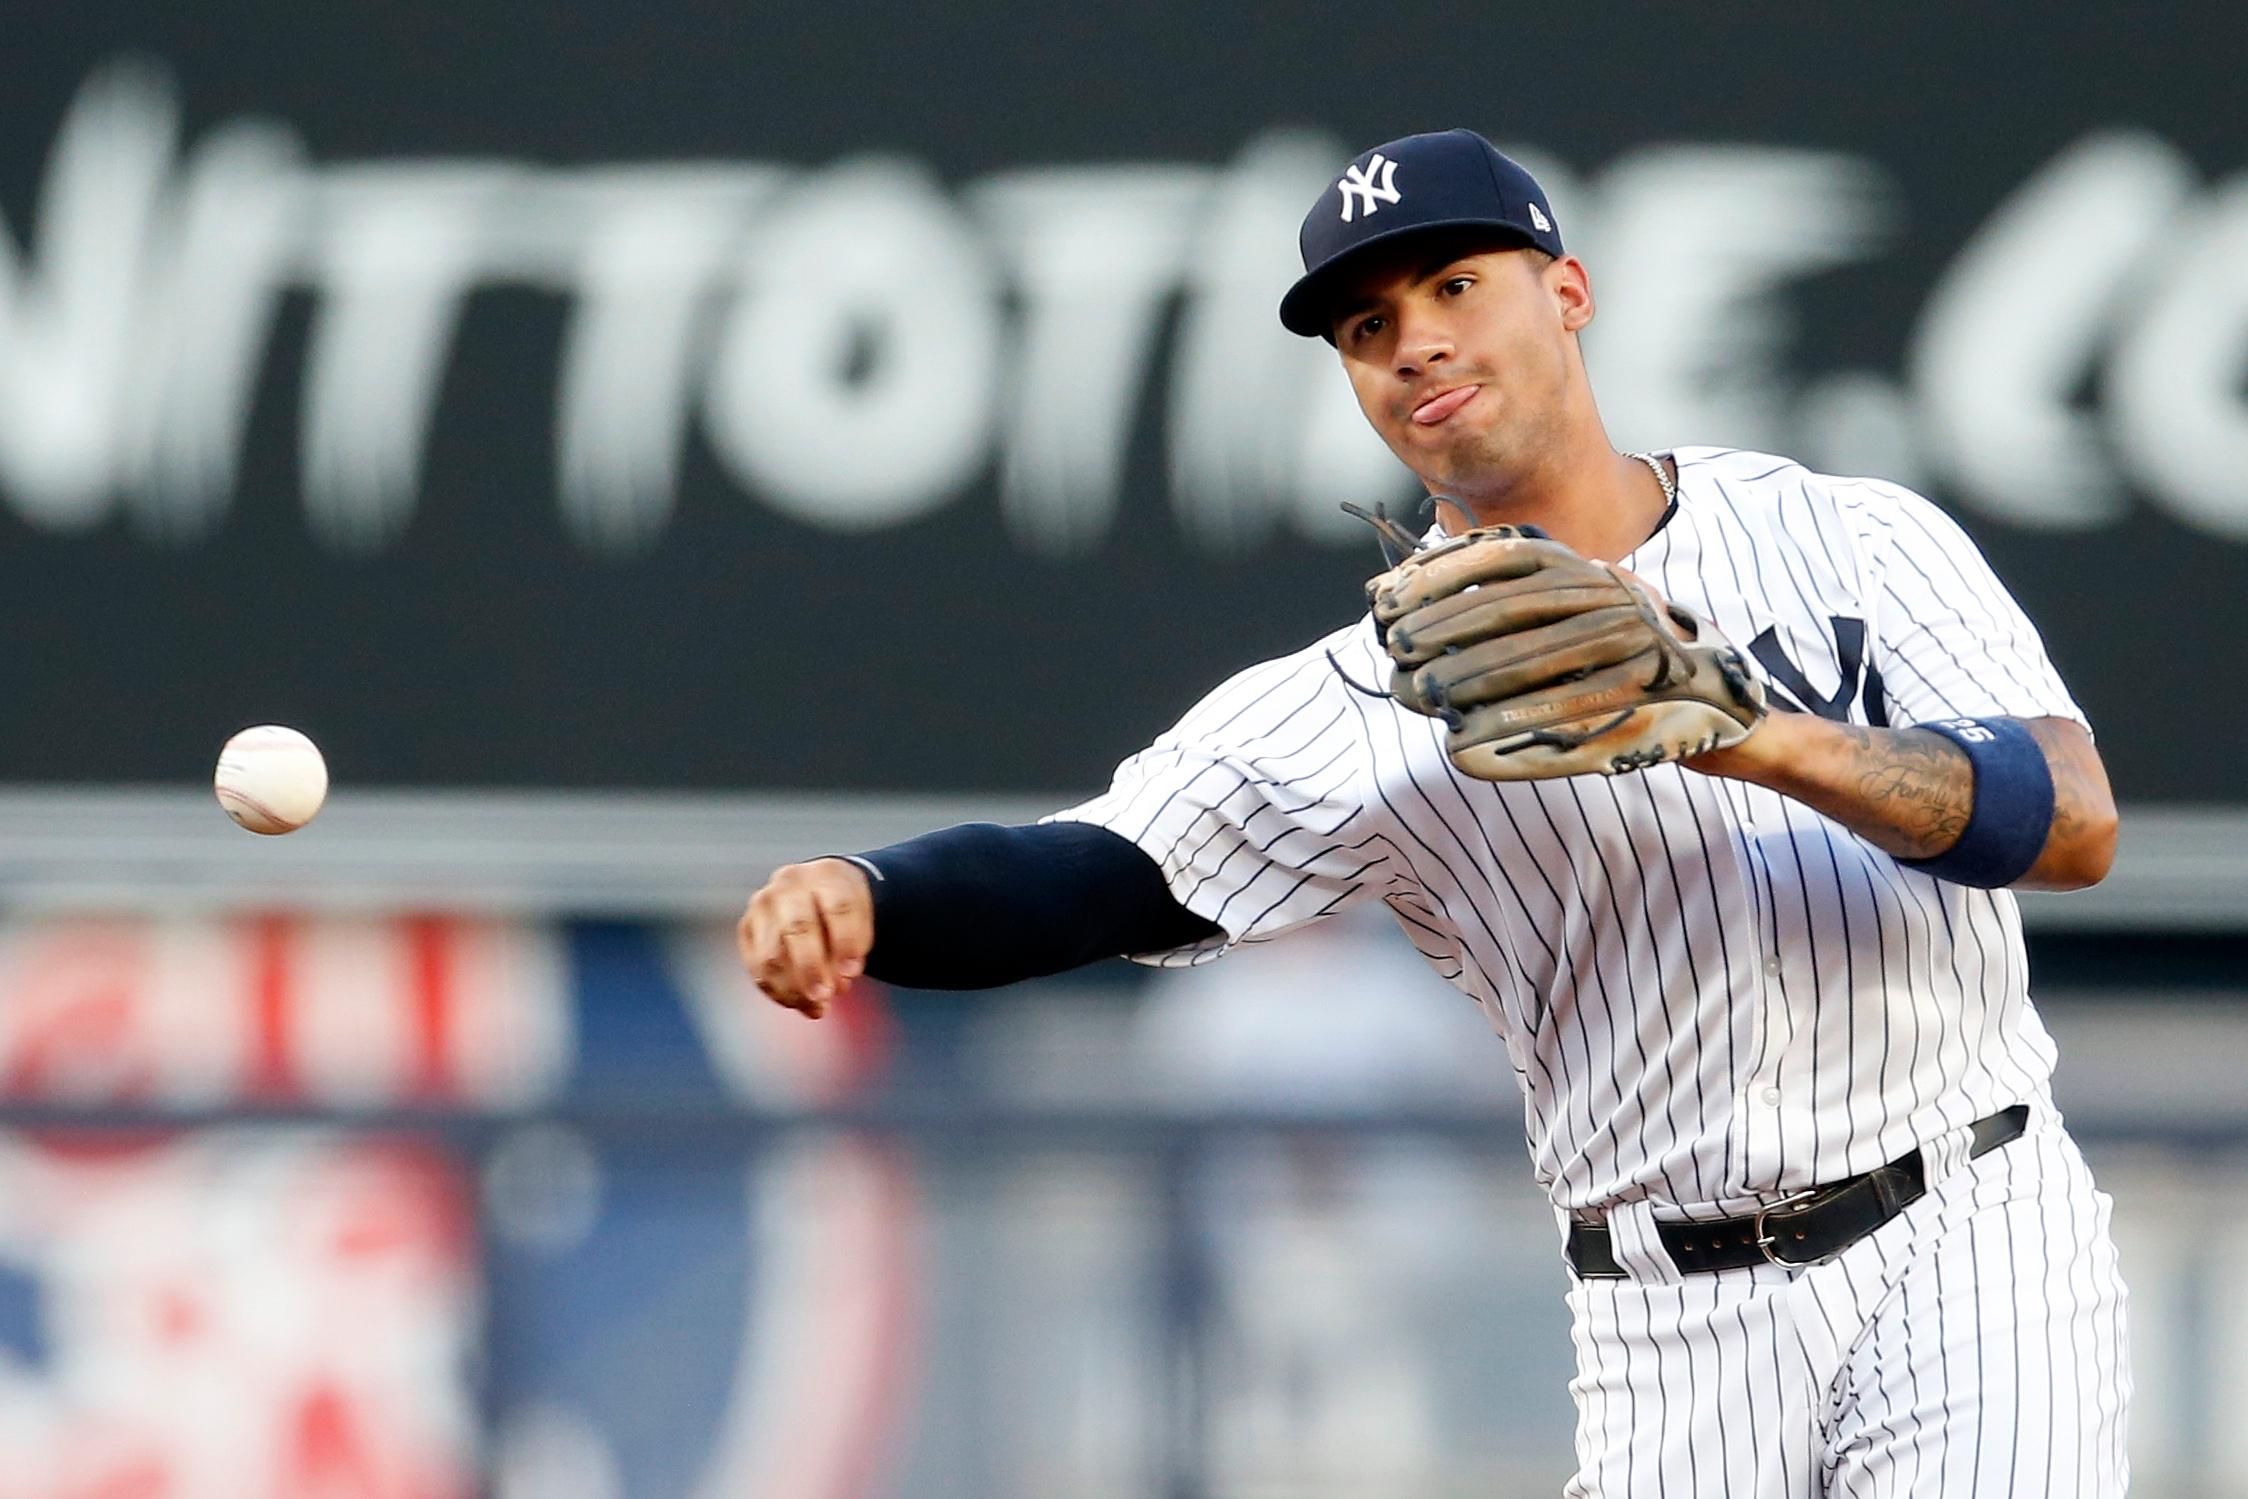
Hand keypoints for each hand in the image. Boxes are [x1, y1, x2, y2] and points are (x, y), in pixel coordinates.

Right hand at [737, 858, 874, 1018]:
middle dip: (811, 968)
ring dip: (794, 988)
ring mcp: (763, 904)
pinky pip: (756, 966)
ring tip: (817, 1008)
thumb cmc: (844, 912)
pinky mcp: (747, 926)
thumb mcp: (861, 920)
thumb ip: (853, 949)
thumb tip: (838, 983)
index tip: (853, 973)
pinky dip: (776, 990)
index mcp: (827, 876)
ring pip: (772, 953)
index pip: (838, 907)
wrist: (819, 893)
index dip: (846, 942)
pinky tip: (796, 1003)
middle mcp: (790, 884)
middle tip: (825, 997)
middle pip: (798, 928)